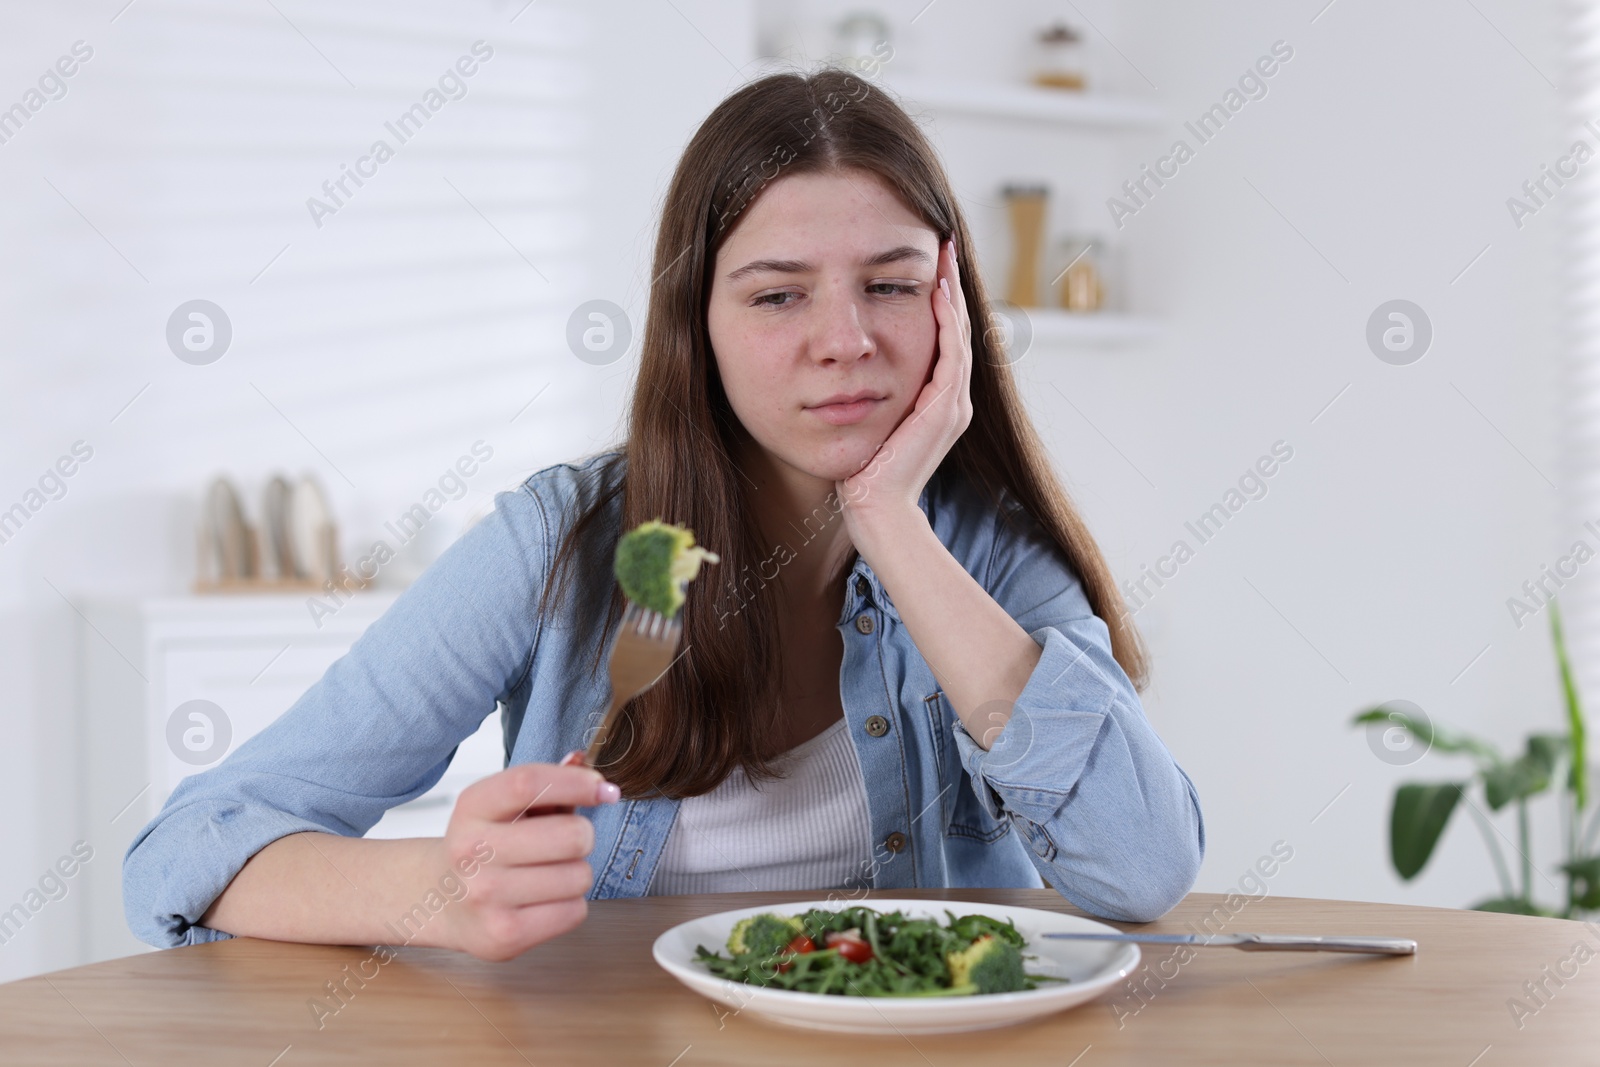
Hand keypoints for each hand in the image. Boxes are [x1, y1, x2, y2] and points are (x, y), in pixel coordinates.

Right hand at [434, 756, 619, 960]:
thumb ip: (546, 782)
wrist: (439, 899)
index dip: (577, 782)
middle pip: (570, 835)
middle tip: (565, 842)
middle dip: (581, 835)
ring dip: (576, 872)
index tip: (603, 789)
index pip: (528, 783)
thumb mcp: (503, 805)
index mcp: (472, 807)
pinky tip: (543, 900)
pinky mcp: (503, 935)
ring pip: (579, 875)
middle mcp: (472, 851)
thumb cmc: (486, 844)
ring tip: (548, 873)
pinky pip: (575, 911)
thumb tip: (585, 763)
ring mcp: (484, 897)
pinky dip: (570, 905)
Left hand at [836, 238, 972, 552]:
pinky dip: (947, 321)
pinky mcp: (944, 409)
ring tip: (943, 257)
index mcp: (936, 403)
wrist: (873, 510)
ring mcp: (951, 405)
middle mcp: (951, 401)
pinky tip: (937, 292)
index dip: (938, 300)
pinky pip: (951, 353)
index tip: (927, 264)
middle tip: (943, 244)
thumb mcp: (865, 420)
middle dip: (950, 285)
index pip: (943, 339)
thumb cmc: (861, 472)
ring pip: (958, 335)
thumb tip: (841, 368)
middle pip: (957, 329)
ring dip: (951, 293)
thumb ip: (865, 393)